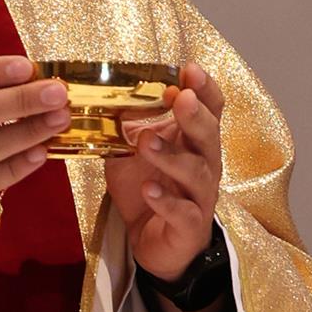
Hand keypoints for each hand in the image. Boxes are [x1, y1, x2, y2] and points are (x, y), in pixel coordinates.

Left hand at [102, 64, 223, 284]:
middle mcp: (204, 164)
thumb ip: (126, 125)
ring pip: (196, 172)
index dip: (204, 88)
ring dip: (172, 155)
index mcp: (194, 141)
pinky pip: (183, 212)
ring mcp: (200, 196)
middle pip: (210, 135)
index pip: (211, 108)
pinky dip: (166, 201)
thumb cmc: (149, 189)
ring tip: (146, 142)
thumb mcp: (132, 152)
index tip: (190, 69)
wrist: (153, 242)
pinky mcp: (190, 226)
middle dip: (196, 115)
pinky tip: (149, 190)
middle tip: (180, 98)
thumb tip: (100, 94)